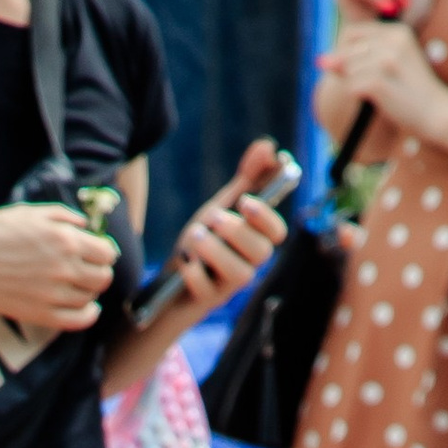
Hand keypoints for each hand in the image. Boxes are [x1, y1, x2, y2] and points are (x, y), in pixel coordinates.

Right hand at [0, 202, 118, 332]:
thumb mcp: (31, 212)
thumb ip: (64, 217)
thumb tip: (86, 226)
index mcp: (65, 240)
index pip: (107, 252)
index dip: (104, 251)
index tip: (96, 252)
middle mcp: (64, 269)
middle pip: (103, 277)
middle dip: (99, 271)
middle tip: (88, 268)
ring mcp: (54, 295)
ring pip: (91, 299)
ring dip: (89, 291)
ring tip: (78, 284)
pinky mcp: (41, 315)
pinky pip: (78, 321)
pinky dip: (88, 315)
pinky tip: (86, 307)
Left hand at [171, 140, 288, 310]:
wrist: (170, 279)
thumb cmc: (204, 242)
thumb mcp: (223, 206)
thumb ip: (248, 178)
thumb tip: (269, 146)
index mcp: (255, 241)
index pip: (277, 232)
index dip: (266, 216)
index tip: (246, 201)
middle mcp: (249, 264)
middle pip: (262, 252)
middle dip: (238, 231)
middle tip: (213, 217)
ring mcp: (229, 285)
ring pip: (241, 274)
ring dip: (217, 252)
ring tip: (194, 237)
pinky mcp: (209, 301)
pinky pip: (208, 292)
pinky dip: (196, 275)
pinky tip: (185, 264)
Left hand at [319, 12, 442, 140]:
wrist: (437, 113)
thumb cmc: (411, 92)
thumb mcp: (390, 65)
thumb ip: (359, 58)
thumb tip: (321, 60)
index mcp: (397, 31)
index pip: (351, 33)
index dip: (347, 54)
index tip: (363, 71)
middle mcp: (393, 40)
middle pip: (347, 52)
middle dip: (350, 72)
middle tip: (373, 86)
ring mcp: (388, 60)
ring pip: (348, 70)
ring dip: (356, 85)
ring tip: (379, 93)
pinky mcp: (381, 81)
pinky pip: (352, 87)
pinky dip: (358, 97)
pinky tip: (376, 100)